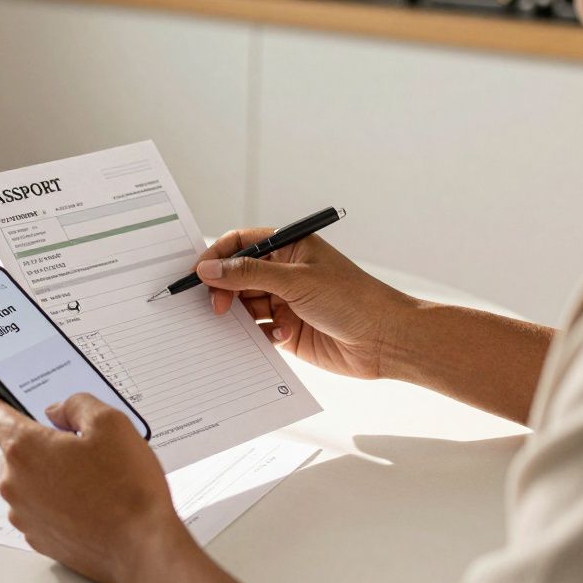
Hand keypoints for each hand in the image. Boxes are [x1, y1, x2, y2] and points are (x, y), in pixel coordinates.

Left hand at [0, 391, 189, 582]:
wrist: (142, 547)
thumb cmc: (127, 490)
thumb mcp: (110, 423)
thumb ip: (77, 404)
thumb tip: (60, 409)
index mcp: (25, 449)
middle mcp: (15, 484)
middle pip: (14, 449)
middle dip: (39, 440)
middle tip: (74, 440)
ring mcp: (25, 515)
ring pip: (28, 480)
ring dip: (49, 472)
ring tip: (91, 474)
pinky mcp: (39, 538)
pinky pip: (39, 507)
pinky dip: (56, 499)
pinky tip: (88, 499)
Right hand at [196, 231, 414, 378]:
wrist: (385, 340)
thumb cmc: (353, 300)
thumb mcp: (296, 281)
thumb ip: (248, 274)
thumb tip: (209, 269)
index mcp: (288, 248)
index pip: (240, 243)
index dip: (216, 256)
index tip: (198, 273)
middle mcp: (284, 273)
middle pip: (236, 276)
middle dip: (223, 291)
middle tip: (215, 307)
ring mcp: (285, 301)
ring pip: (244, 306)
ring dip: (241, 317)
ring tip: (249, 324)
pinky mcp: (287, 330)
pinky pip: (258, 331)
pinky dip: (260, 335)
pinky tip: (280, 337)